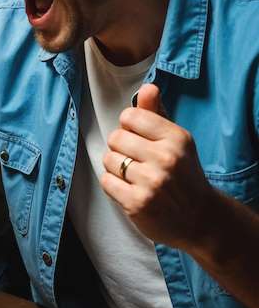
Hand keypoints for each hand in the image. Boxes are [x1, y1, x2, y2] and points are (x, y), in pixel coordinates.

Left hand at [100, 83, 214, 248]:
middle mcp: (166, 158)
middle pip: (115, 138)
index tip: (140, 139)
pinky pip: (106, 181)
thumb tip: (148, 87)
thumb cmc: (183, 174)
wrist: (200, 219)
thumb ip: (156, 113)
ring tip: (136, 177)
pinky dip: (113, 185)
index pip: (129, 117)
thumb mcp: (176, 141)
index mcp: (177, 138)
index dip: (129, 128)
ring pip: (108, 160)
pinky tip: (131, 190)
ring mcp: (152, 182)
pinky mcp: (138, 203)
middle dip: (121, 148)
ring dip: (116, 168)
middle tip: (138, 161)